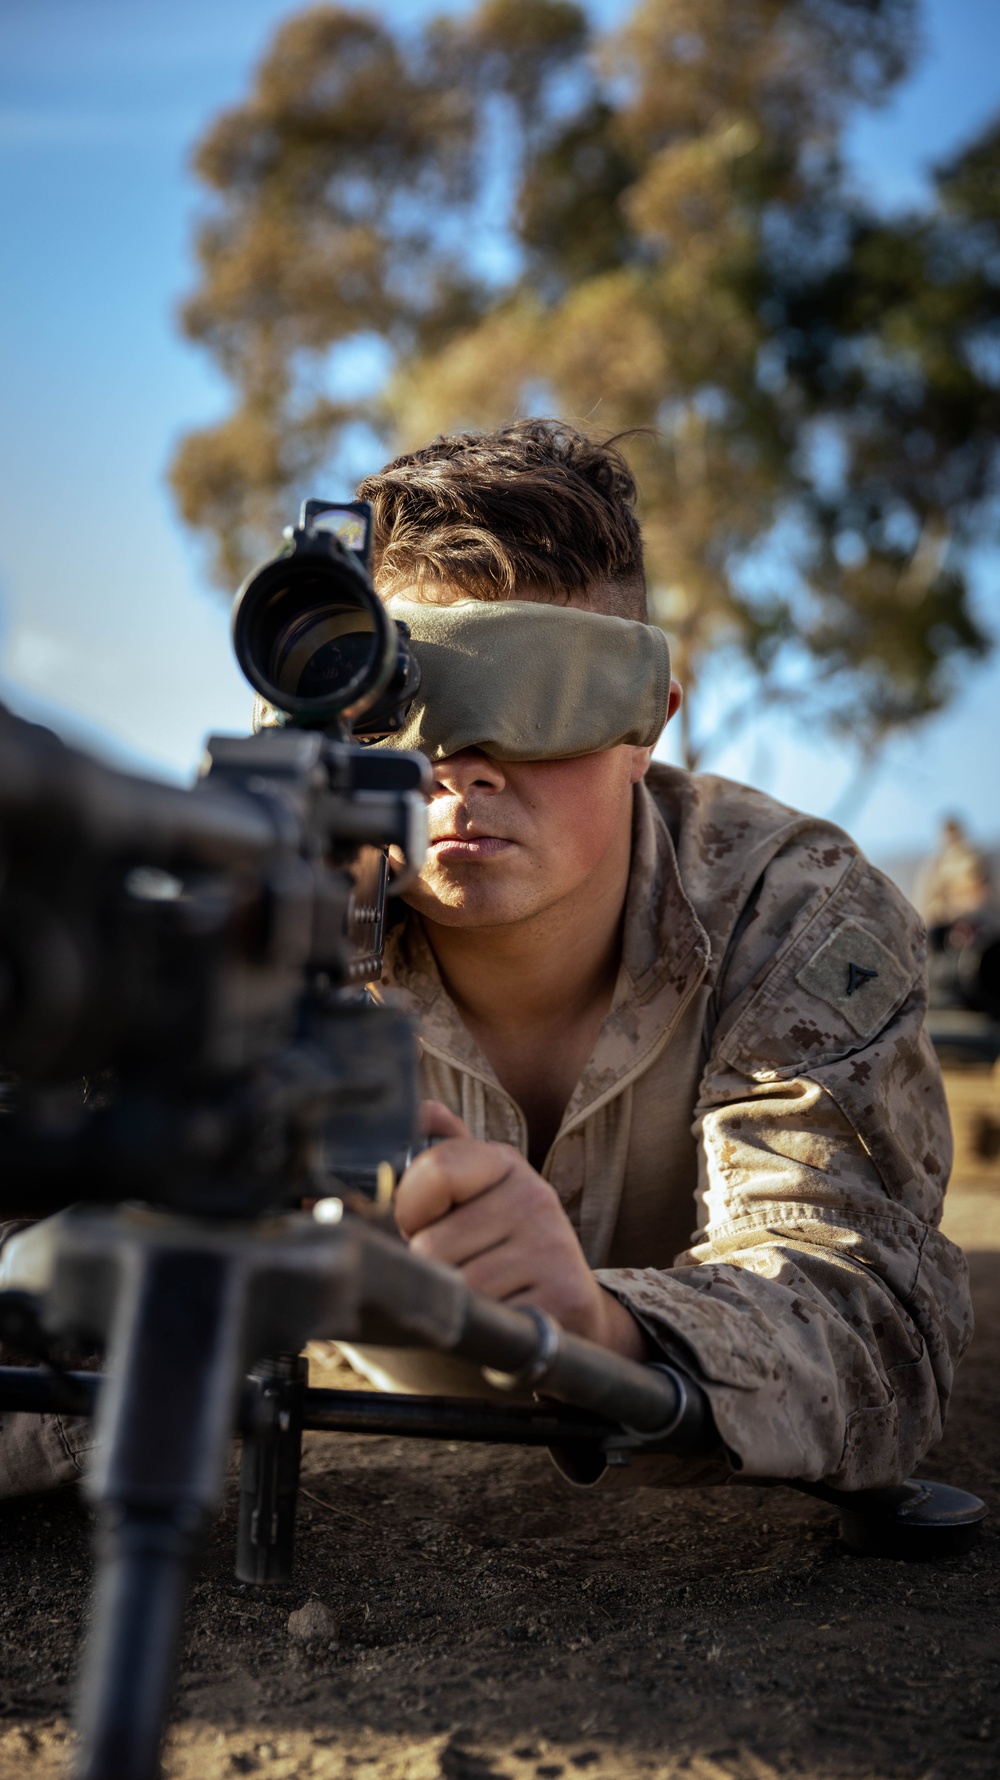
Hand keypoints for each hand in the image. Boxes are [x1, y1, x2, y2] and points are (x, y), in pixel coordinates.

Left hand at [394, 1101, 648, 1359]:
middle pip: (430, 1246)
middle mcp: (535, 1196)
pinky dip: (485, 1333)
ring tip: (487, 1297)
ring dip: (458, 1308)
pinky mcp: (565, 1297)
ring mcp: (553, 1246)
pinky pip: (486, 1323)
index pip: (432, 1172)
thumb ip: (446, 1156)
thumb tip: (424, 1110)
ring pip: (454, 1290)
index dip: (411, 1213)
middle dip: (433, 1273)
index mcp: (505, 1162)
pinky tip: (504, 1319)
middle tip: (466, 1271)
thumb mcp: (480, 1195)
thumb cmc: (508, 1249)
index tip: (426, 1227)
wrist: (573, 1308)